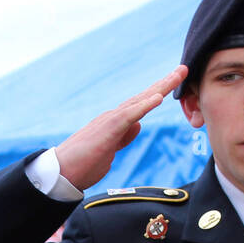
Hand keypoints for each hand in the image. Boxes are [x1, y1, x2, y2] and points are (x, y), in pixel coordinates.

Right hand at [55, 66, 187, 190]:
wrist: (59, 173)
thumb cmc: (81, 165)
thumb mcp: (109, 150)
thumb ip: (123, 137)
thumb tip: (138, 125)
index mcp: (115, 123)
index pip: (140, 105)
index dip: (158, 93)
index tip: (174, 82)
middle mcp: (113, 117)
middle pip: (143, 97)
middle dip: (164, 83)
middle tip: (183, 69)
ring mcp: (109, 121)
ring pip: (139, 101)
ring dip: (160, 88)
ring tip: (177, 75)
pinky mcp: (106, 130)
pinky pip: (128, 116)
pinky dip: (144, 105)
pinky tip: (158, 97)